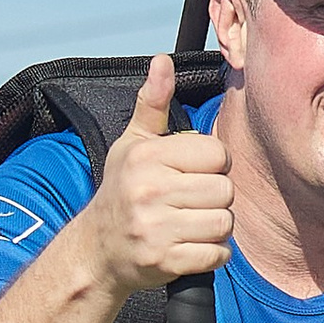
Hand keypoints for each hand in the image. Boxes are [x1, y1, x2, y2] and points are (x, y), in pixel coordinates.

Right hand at [87, 54, 234, 296]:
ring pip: (224, 223)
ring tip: (190, 223)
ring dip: (215, 227)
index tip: (194, 173)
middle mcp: (150, 190)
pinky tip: (190, 246)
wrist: (98, 250)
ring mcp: (156, 229)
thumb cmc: (122, 190)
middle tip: (191, 202)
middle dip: (216, 198)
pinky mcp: (165, 261)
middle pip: (226, 191)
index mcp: (147, 156)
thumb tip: (163, 61)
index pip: (217, 155)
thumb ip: (152, 103)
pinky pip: (217, 255)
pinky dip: (212, 254)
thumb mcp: (133, 143)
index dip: (213, 165)